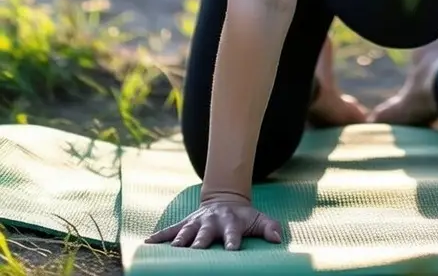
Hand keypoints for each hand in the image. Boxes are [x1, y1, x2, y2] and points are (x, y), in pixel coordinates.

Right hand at [144, 194, 282, 249]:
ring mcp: (197, 221)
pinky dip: (159, 235)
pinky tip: (148, 242)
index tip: (232, 250)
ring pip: (185, 230)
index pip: (232, 233)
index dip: (232, 241)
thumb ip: (269, 228)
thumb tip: (277, 239)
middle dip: (199, 242)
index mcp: (230, 222)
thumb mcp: (258, 219)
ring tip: (172, 249)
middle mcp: (211, 221)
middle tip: (195, 251)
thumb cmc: (243, 217)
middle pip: (204, 233)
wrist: (225, 199)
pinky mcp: (186, 223)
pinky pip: (170, 229)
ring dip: (178, 239)